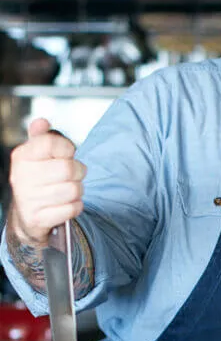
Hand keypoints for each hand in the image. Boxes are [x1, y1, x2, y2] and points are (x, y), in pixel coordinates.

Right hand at [8, 118, 86, 245]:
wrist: (28, 213)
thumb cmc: (39, 179)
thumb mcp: (37, 155)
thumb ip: (43, 137)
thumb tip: (41, 122)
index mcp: (22, 157)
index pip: (51, 143)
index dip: (67, 148)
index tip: (66, 154)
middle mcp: (22, 177)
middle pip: (68, 169)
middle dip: (78, 171)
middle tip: (72, 174)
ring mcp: (29, 199)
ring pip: (73, 190)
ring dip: (78, 190)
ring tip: (68, 189)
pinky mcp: (39, 218)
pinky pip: (72, 209)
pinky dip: (75, 206)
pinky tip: (66, 204)